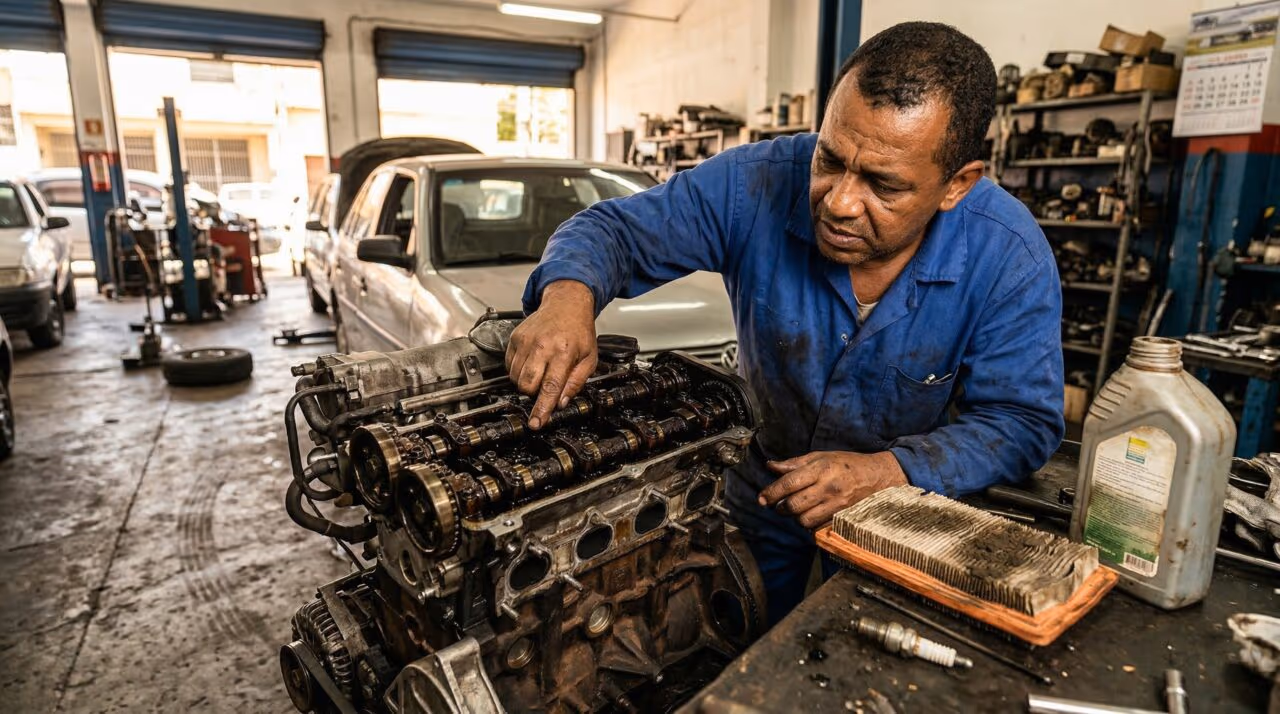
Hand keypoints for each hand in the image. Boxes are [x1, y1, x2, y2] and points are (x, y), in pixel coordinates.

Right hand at [506, 280, 597, 429]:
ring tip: (540, 371)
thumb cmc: (579, 331)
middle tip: (545, 386)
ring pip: (516, 378)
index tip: (536, 423)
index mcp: (564, 352)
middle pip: (527, 385)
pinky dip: (518, 371)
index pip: (550, 387)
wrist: (566, 304)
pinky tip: (531, 363)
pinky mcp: (515, 338)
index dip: (542, 408)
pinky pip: (509, 366)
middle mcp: (542, 346)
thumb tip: (561, 403)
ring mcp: (526, 341)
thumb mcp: (590, 358)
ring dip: (526, 383)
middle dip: (534, 394)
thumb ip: (576, 382)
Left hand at [757, 451, 906, 528]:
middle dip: (780, 507)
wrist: (879, 477)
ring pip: (804, 520)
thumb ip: (794, 463)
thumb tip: (771, 466)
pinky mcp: (842, 517)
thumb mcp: (821, 456)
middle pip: (794, 505)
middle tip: (778, 505)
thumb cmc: (847, 464)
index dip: (772, 492)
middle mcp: (828, 487)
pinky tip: (810, 515)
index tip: (762, 498)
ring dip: (795, 517)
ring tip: (796, 509)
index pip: (789, 483)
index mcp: (821, 469)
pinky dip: (809, 524)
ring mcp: (837, 505)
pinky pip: (817, 527)